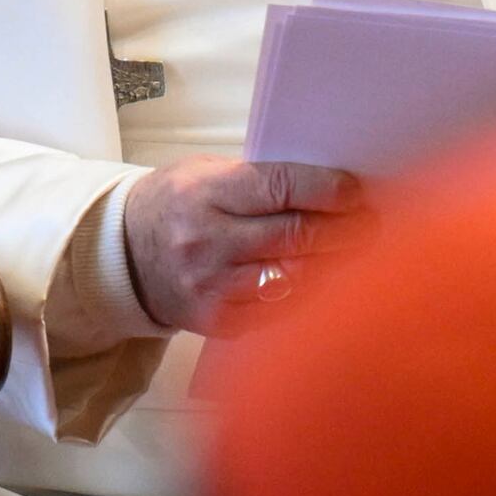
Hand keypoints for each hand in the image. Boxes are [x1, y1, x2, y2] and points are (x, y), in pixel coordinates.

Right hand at [122, 159, 365, 336]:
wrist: (124, 256)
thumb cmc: (177, 206)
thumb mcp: (205, 174)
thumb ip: (260, 181)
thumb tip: (328, 187)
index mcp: (205, 193)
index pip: (280, 188)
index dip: (327, 190)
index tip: (356, 192)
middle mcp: (207, 241)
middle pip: (295, 235)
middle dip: (344, 228)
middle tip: (372, 224)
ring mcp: (211, 286)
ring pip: (294, 277)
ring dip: (335, 266)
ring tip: (360, 254)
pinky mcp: (217, 320)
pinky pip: (278, 311)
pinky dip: (307, 297)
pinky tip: (328, 286)